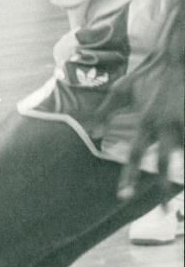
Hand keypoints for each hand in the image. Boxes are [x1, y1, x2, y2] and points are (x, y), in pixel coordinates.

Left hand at [90, 11, 183, 203]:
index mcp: (146, 119)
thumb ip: (106, 111)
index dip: (129, 175)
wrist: (179, 55)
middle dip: (163, 188)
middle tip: (160, 211)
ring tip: (178, 196)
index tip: (123, 195)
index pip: (135, 153)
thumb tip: (92, 131)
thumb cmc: (149, 73)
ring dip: (182, 177)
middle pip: (165, 163)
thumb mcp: (122, 89)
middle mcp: (167, 124)